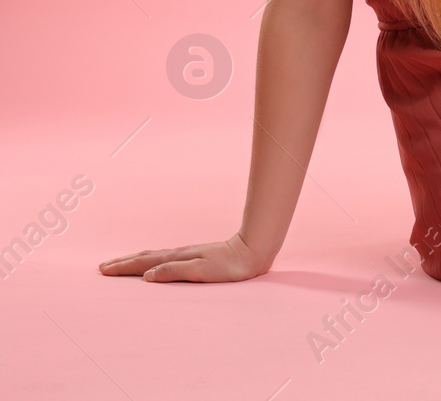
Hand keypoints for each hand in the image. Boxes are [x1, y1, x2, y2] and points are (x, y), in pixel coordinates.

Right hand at [98, 232, 270, 282]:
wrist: (252, 252)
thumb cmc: (229, 266)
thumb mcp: (201, 271)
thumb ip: (174, 271)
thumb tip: (146, 275)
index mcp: (177, 258)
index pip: (144, 263)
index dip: (123, 267)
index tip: (103, 270)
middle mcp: (179, 254)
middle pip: (145, 257)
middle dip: (123, 262)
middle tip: (102, 267)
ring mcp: (186, 254)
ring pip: (153, 256)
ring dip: (134, 260)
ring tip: (119, 263)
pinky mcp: (194, 257)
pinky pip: (164, 258)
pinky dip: (150, 260)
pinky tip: (152, 263)